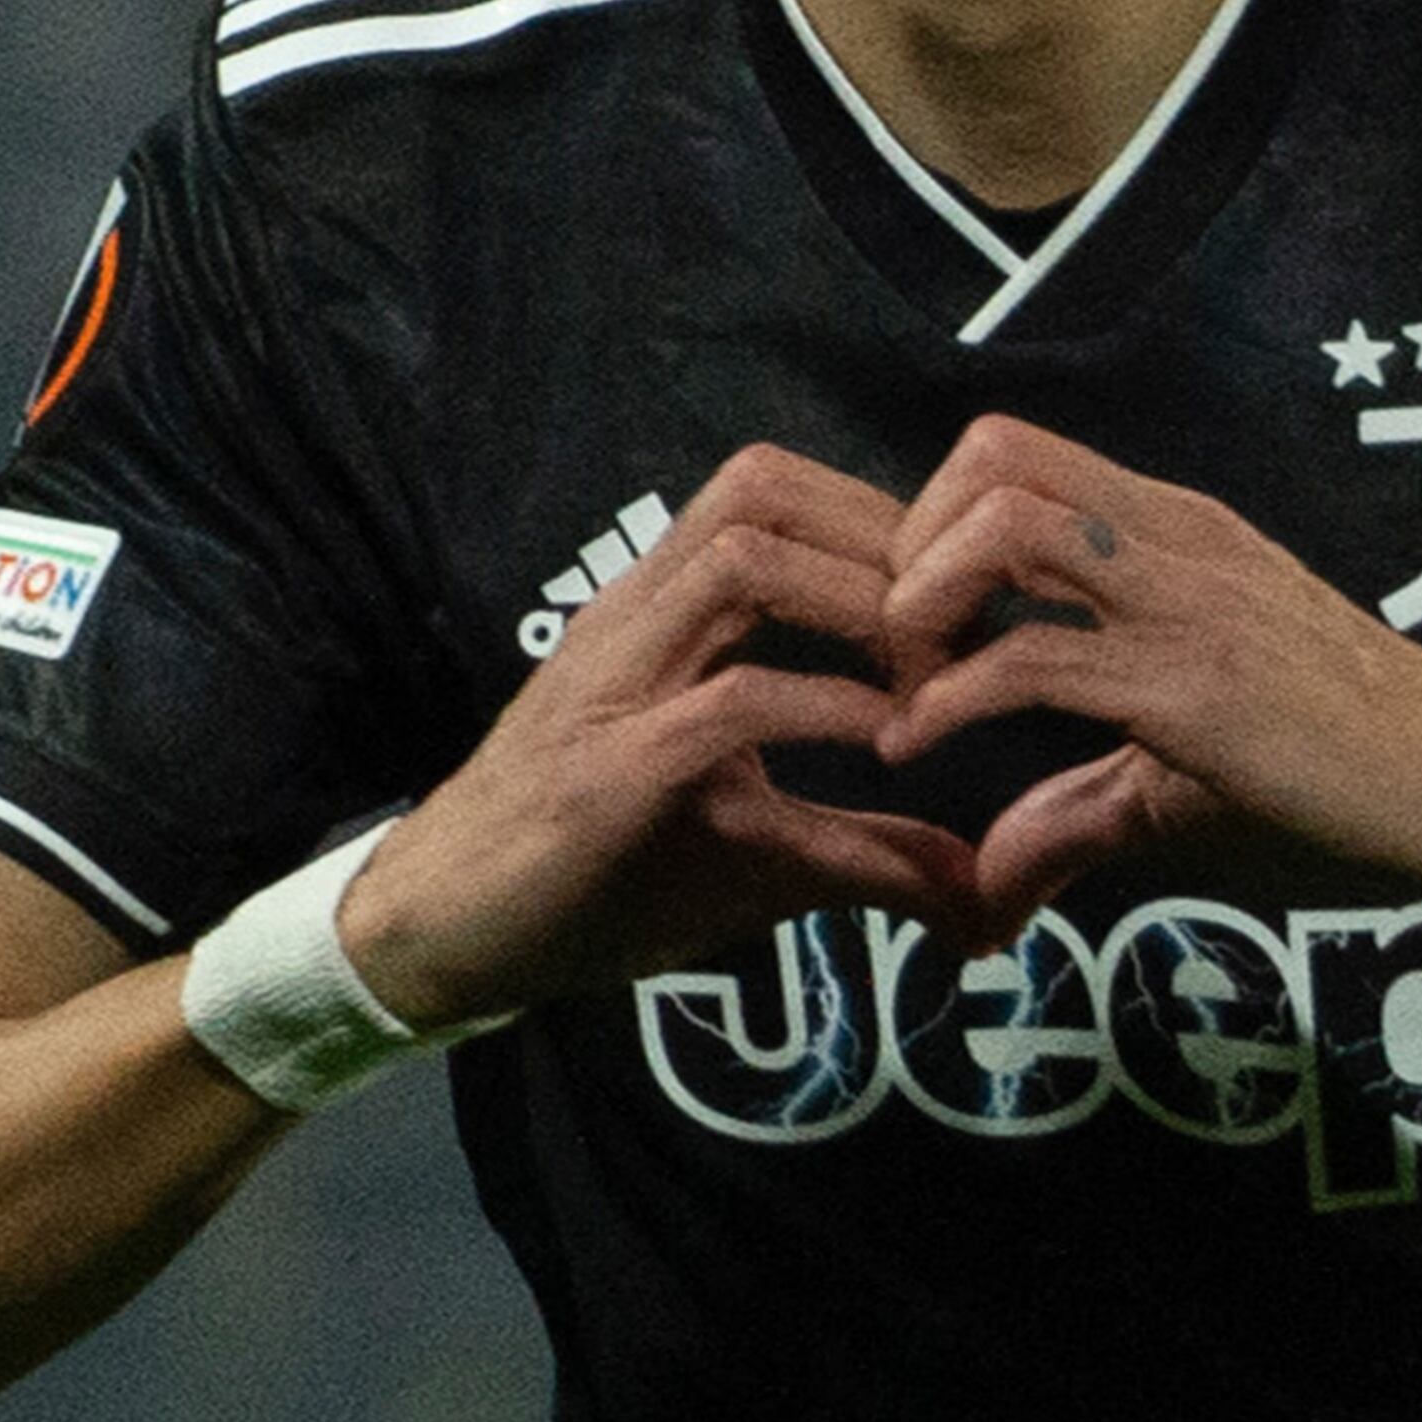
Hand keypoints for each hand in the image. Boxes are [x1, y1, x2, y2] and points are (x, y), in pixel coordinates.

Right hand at [339, 445, 978, 1023]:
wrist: (442, 934)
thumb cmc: (590, 880)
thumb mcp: (751, 852)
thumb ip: (862, 849)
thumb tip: (979, 893)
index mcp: (660, 612)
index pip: (768, 487)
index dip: (878, 515)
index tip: (961, 595)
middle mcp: (634, 620)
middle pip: (762, 489)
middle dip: (885, 536)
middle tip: (966, 619)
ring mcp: (615, 687)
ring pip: (744, 559)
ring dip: (860, 599)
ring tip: (930, 670)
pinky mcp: (611, 773)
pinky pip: (730, 700)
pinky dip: (826, 705)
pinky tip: (887, 741)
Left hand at [879, 414, 1421, 929]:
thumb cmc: (1342, 769)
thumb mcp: (1191, 762)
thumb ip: (1078, 804)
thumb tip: (987, 883)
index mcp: (1177, 532)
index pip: (1017, 455)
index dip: (932, 523)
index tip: (916, 625)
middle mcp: (1177, 542)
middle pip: (995, 458)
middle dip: (910, 542)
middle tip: (899, 646)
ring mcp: (1188, 604)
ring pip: (1008, 527)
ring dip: (923, 600)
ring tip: (908, 684)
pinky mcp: (1194, 686)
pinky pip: (1039, 658)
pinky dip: (951, 696)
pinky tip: (921, 744)